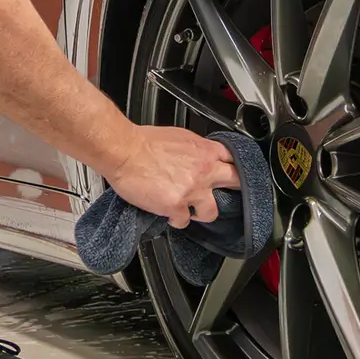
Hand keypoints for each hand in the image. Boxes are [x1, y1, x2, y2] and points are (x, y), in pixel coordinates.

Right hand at [105, 126, 241, 228]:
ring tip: (192, 209)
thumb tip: (201, 157)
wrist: (124, 151)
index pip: (235, 160)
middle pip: (236, 183)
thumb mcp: (179, 137)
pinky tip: (169, 213)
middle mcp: (204, 170)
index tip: (234, 175)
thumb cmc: (144, 142)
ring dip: (202, 212)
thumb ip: (196, 150)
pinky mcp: (176, 206)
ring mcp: (192, 190)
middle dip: (233, 190)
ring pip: (212, 212)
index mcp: (205, 151)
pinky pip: (184, 221)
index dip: (236, 169)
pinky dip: (177, 219)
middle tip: (227, 195)